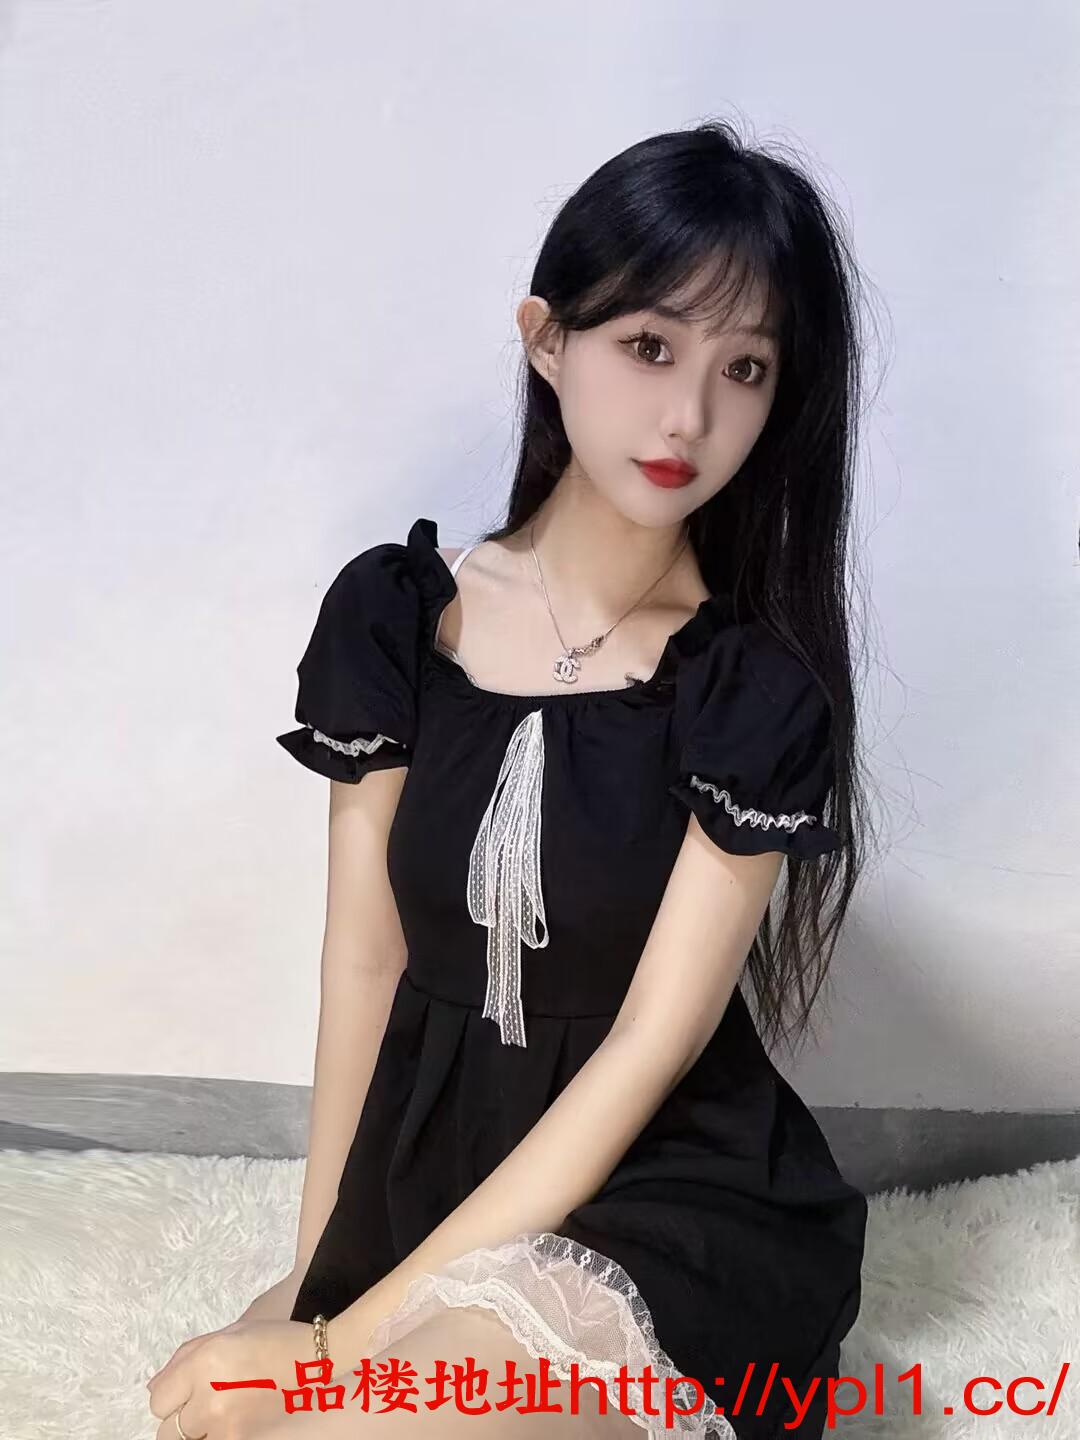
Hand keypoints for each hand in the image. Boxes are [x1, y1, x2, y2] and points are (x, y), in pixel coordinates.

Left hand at [147, 1317, 316, 1438]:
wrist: (312, 1359)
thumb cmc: (269, 1339)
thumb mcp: (225, 1334)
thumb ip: (183, 1359)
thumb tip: (154, 1389)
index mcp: (204, 1363)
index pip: (158, 1401)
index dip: (171, 1395)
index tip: (187, 1389)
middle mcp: (210, 1397)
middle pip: (167, 1432)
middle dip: (180, 1419)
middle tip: (202, 1403)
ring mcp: (226, 1424)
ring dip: (198, 1431)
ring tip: (220, 1411)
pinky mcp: (243, 1439)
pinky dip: (217, 1434)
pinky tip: (234, 1418)